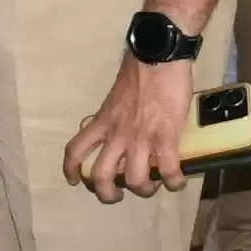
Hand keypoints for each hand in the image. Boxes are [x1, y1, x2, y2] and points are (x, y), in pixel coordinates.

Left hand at [64, 53, 197, 203]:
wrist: (158, 55)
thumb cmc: (140, 69)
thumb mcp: (116, 96)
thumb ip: (115, 115)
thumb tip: (123, 123)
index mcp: (103, 121)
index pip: (76, 149)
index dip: (71, 169)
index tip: (74, 180)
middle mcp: (117, 134)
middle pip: (101, 176)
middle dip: (107, 193)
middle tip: (117, 195)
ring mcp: (140, 137)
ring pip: (134, 179)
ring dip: (144, 190)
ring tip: (152, 187)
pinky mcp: (165, 136)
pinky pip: (168, 169)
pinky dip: (174, 182)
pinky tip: (178, 183)